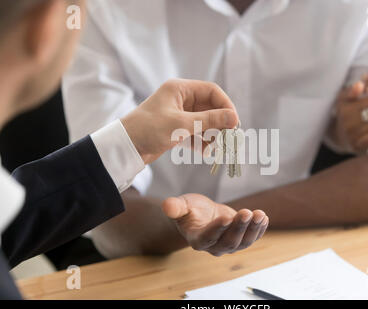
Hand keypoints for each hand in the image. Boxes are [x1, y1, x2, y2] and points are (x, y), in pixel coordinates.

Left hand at [121, 79, 238, 163]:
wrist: (124, 147)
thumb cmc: (149, 129)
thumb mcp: (182, 124)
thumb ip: (210, 120)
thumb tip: (235, 118)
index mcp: (180, 89)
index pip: (212, 91)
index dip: (226, 105)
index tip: (235, 122)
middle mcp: (181, 99)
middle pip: (210, 107)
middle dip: (220, 123)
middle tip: (229, 138)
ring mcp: (178, 114)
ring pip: (204, 121)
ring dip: (212, 134)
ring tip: (216, 148)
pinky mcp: (175, 128)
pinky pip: (196, 131)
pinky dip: (202, 141)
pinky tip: (205, 152)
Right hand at [162, 194, 268, 256]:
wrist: (202, 215)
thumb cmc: (190, 210)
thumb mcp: (182, 205)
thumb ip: (175, 207)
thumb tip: (166, 205)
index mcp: (197, 240)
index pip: (208, 237)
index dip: (217, 229)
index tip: (226, 217)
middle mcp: (214, 247)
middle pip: (229, 241)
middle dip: (239, 227)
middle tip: (246, 212)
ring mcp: (229, 245)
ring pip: (243, 242)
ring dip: (253, 229)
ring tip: (260, 214)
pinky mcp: (241, 239)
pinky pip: (252, 238)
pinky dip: (260, 229)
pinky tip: (264, 217)